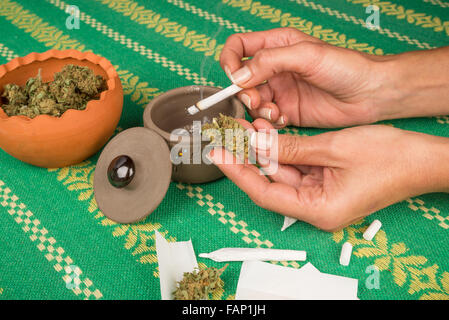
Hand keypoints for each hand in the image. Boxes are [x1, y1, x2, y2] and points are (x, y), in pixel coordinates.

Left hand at [208, 119, 448, 230]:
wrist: (424, 159)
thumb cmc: (390, 158)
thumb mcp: (334, 148)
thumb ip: (292, 148)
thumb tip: (258, 143)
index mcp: (318, 210)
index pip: (265, 194)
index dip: (239, 173)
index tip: (219, 155)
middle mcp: (316, 208)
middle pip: (271, 183)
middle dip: (249, 156)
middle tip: (229, 134)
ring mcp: (321, 196)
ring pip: (282, 173)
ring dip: (265, 150)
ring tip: (245, 126)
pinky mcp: (326, 183)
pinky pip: (297, 167)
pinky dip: (283, 150)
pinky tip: (269, 132)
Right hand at [220, 28, 448, 127]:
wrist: (372, 94)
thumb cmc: (346, 66)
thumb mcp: (306, 55)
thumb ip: (269, 61)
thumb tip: (238, 76)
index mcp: (277, 45)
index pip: (238, 47)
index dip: (230, 61)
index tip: (234, 77)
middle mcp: (275, 68)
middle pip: (241, 79)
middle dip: (244, 91)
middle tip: (256, 100)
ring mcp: (280, 91)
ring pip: (252, 101)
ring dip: (257, 109)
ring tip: (274, 112)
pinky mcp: (288, 112)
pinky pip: (266, 119)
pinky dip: (269, 122)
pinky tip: (284, 119)